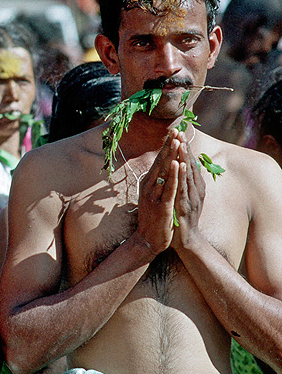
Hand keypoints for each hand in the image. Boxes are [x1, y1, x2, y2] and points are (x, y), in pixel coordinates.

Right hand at [135, 129, 179, 255]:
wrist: (148, 240)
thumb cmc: (154, 218)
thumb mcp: (154, 196)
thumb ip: (159, 182)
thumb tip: (165, 168)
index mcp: (148, 183)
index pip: (159, 161)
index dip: (166, 146)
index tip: (173, 132)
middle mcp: (149, 187)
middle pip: (160, 162)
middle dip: (169, 146)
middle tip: (175, 131)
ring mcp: (154, 196)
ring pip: (164, 172)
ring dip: (171, 156)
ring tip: (177, 142)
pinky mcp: (162, 206)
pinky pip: (169, 188)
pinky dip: (174, 175)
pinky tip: (178, 164)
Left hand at [170, 136, 205, 250]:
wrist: (186, 241)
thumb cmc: (183, 218)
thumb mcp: (183, 198)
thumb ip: (184, 184)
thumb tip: (180, 170)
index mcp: (194, 187)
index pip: (188, 163)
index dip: (184, 148)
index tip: (179, 133)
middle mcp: (195, 190)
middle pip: (189, 165)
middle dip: (184, 148)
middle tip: (180, 131)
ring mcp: (190, 198)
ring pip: (187, 174)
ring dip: (183, 157)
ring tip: (180, 142)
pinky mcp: (184, 206)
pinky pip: (182, 188)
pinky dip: (181, 175)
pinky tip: (179, 164)